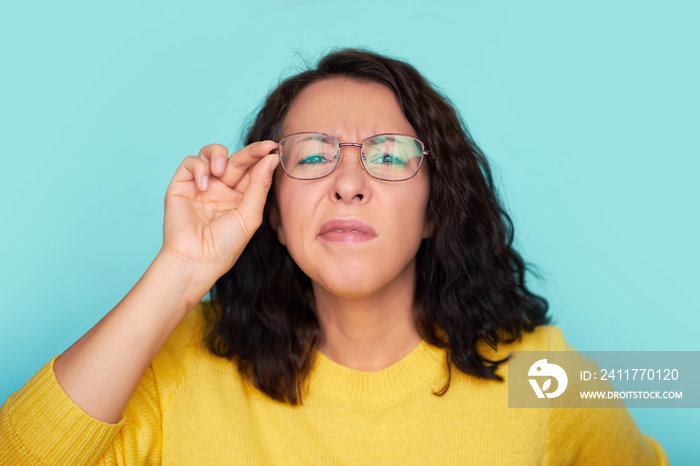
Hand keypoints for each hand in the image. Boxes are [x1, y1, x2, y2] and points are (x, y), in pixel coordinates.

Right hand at [160, 141, 278, 282]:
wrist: (196, 260)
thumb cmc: (225, 245)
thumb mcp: (250, 215)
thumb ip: (259, 185)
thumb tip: (271, 158)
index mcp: (240, 197)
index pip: (252, 170)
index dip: (262, 157)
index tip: (273, 147)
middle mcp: (222, 189)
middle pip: (236, 160)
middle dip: (250, 152)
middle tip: (262, 148)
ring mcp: (201, 185)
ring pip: (210, 153)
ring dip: (219, 154)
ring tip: (221, 171)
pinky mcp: (181, 185)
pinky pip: (191, 162)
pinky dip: (198, 168)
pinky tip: (204, 186)